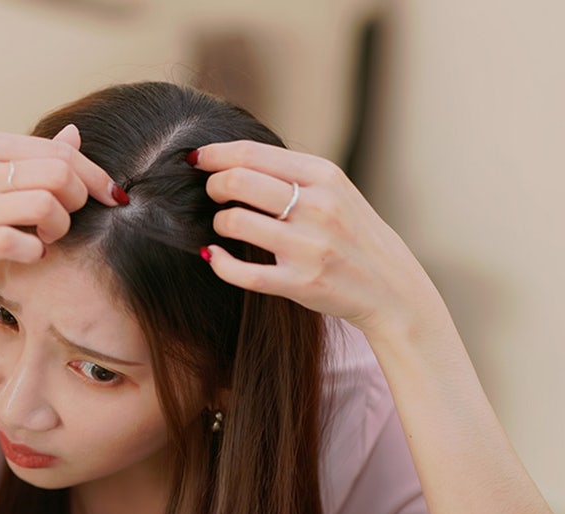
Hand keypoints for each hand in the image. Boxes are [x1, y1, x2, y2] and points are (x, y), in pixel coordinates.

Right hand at [0, 125, 121, 300]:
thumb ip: (29, 157)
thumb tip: (74, 135)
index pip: (59, 151)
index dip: (94, 175)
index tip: (111, 197)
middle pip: (60, 174)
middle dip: (78, 200)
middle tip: (65, 221)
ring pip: (48, 205)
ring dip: (60, 228)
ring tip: (48, 237)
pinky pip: (23, 243)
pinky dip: (37, 252)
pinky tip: (32, 254)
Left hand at [192, 140, 438, 336]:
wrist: (390, 285)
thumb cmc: (350, 231)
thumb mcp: (333, 189)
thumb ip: (289, 172)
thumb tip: (229, 156)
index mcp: (324, 176)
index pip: (251, 154)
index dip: (214, 155)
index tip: (196, 160)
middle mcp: (318, 207)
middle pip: (237, 181)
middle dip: (212, 186)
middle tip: (211, 194)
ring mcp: (309, 247)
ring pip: (234, 222)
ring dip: (218, 223)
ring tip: (224, 226)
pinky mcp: (300, 283)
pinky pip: (242, 272)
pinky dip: (219, 262)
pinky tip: (214, 255)